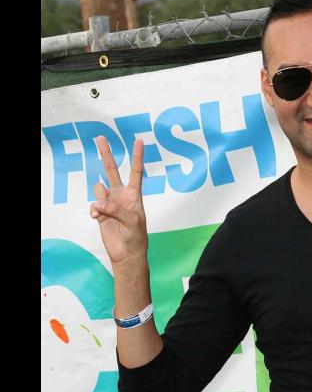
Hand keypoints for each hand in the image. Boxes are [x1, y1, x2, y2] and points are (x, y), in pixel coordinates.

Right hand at [90, 136, 148, 268]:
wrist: (126, 253)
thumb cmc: (136, 237)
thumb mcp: (132, 222)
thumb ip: (117, 210)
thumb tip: (99, 202)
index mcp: (134, 195)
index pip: (135, 172)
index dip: (137, 157)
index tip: (139, 141)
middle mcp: (121, 196)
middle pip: (112, 171)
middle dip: (106, 155)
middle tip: (101, 137)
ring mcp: (110, 203)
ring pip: (99, 188)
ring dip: (99, 198)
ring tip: (104, 212)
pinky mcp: (100, 212)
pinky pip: (93, 204)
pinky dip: (94, 210)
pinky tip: (97, 219)